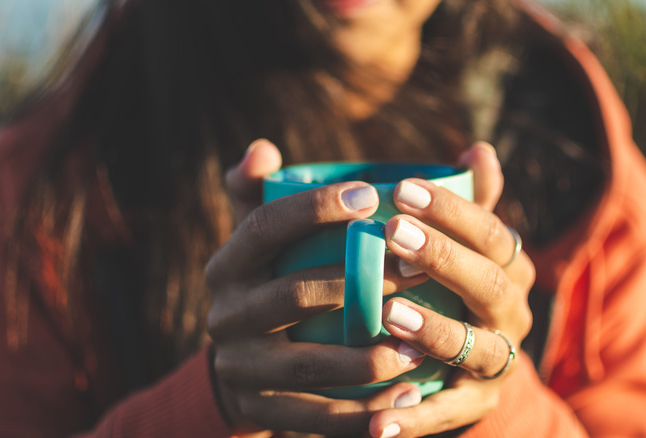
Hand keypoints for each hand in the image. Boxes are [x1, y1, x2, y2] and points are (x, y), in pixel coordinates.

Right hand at [207, 139, 430, 434]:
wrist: (245, 368)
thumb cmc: (272, 284)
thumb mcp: (263, 242)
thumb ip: (266, 194)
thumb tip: (262, 149)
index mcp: (227, 265)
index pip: (263, 227)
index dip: (312, 209)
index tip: (370, 194)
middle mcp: (224, 315)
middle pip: (291, 294)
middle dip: (360, 283)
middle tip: (420, 269)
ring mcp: (239, 368)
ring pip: (307, 363)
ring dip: (367, 356)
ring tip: (421, 347)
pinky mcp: (260, 412)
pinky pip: (316, 417)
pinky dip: (362, 415)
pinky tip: (408, 401)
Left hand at [368, 142, 535, 437]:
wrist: (464, 362)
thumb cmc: (449, 285)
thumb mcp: (459, 243)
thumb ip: (463, 200)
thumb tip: (478, 148)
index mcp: (508, 266)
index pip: (491, 231)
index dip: (453, 209)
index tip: (401, 187)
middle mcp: (511, 311)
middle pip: (490, 283)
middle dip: (444, 257)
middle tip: (393, 234)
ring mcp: (497, 359)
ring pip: (477, 346)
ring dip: (436, 331)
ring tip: (389, 316)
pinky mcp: (477, 402)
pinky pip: (450, 411)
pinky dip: (416, 416)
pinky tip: (376, 419)